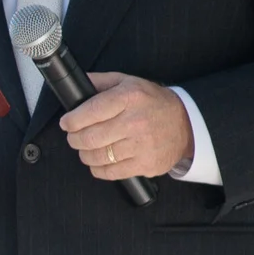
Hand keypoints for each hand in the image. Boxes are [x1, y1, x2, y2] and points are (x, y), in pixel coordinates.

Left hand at [58, 71, 192, 181]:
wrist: (186, 124)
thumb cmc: (153, 102)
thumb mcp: (128, 82)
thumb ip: (100, 82)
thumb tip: (75, 84)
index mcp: (129, 97)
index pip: (90, 111)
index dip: (72, 120)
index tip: (67, 123)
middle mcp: (135, 121)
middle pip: (90, 137)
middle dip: (75, 139)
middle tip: (74, 137)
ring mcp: (141, 145)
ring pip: (97, 157)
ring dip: (85, 154)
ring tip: (87, 149)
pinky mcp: (145, 164)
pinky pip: (110, 172)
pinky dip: (98, 169)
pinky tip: (100, 161)